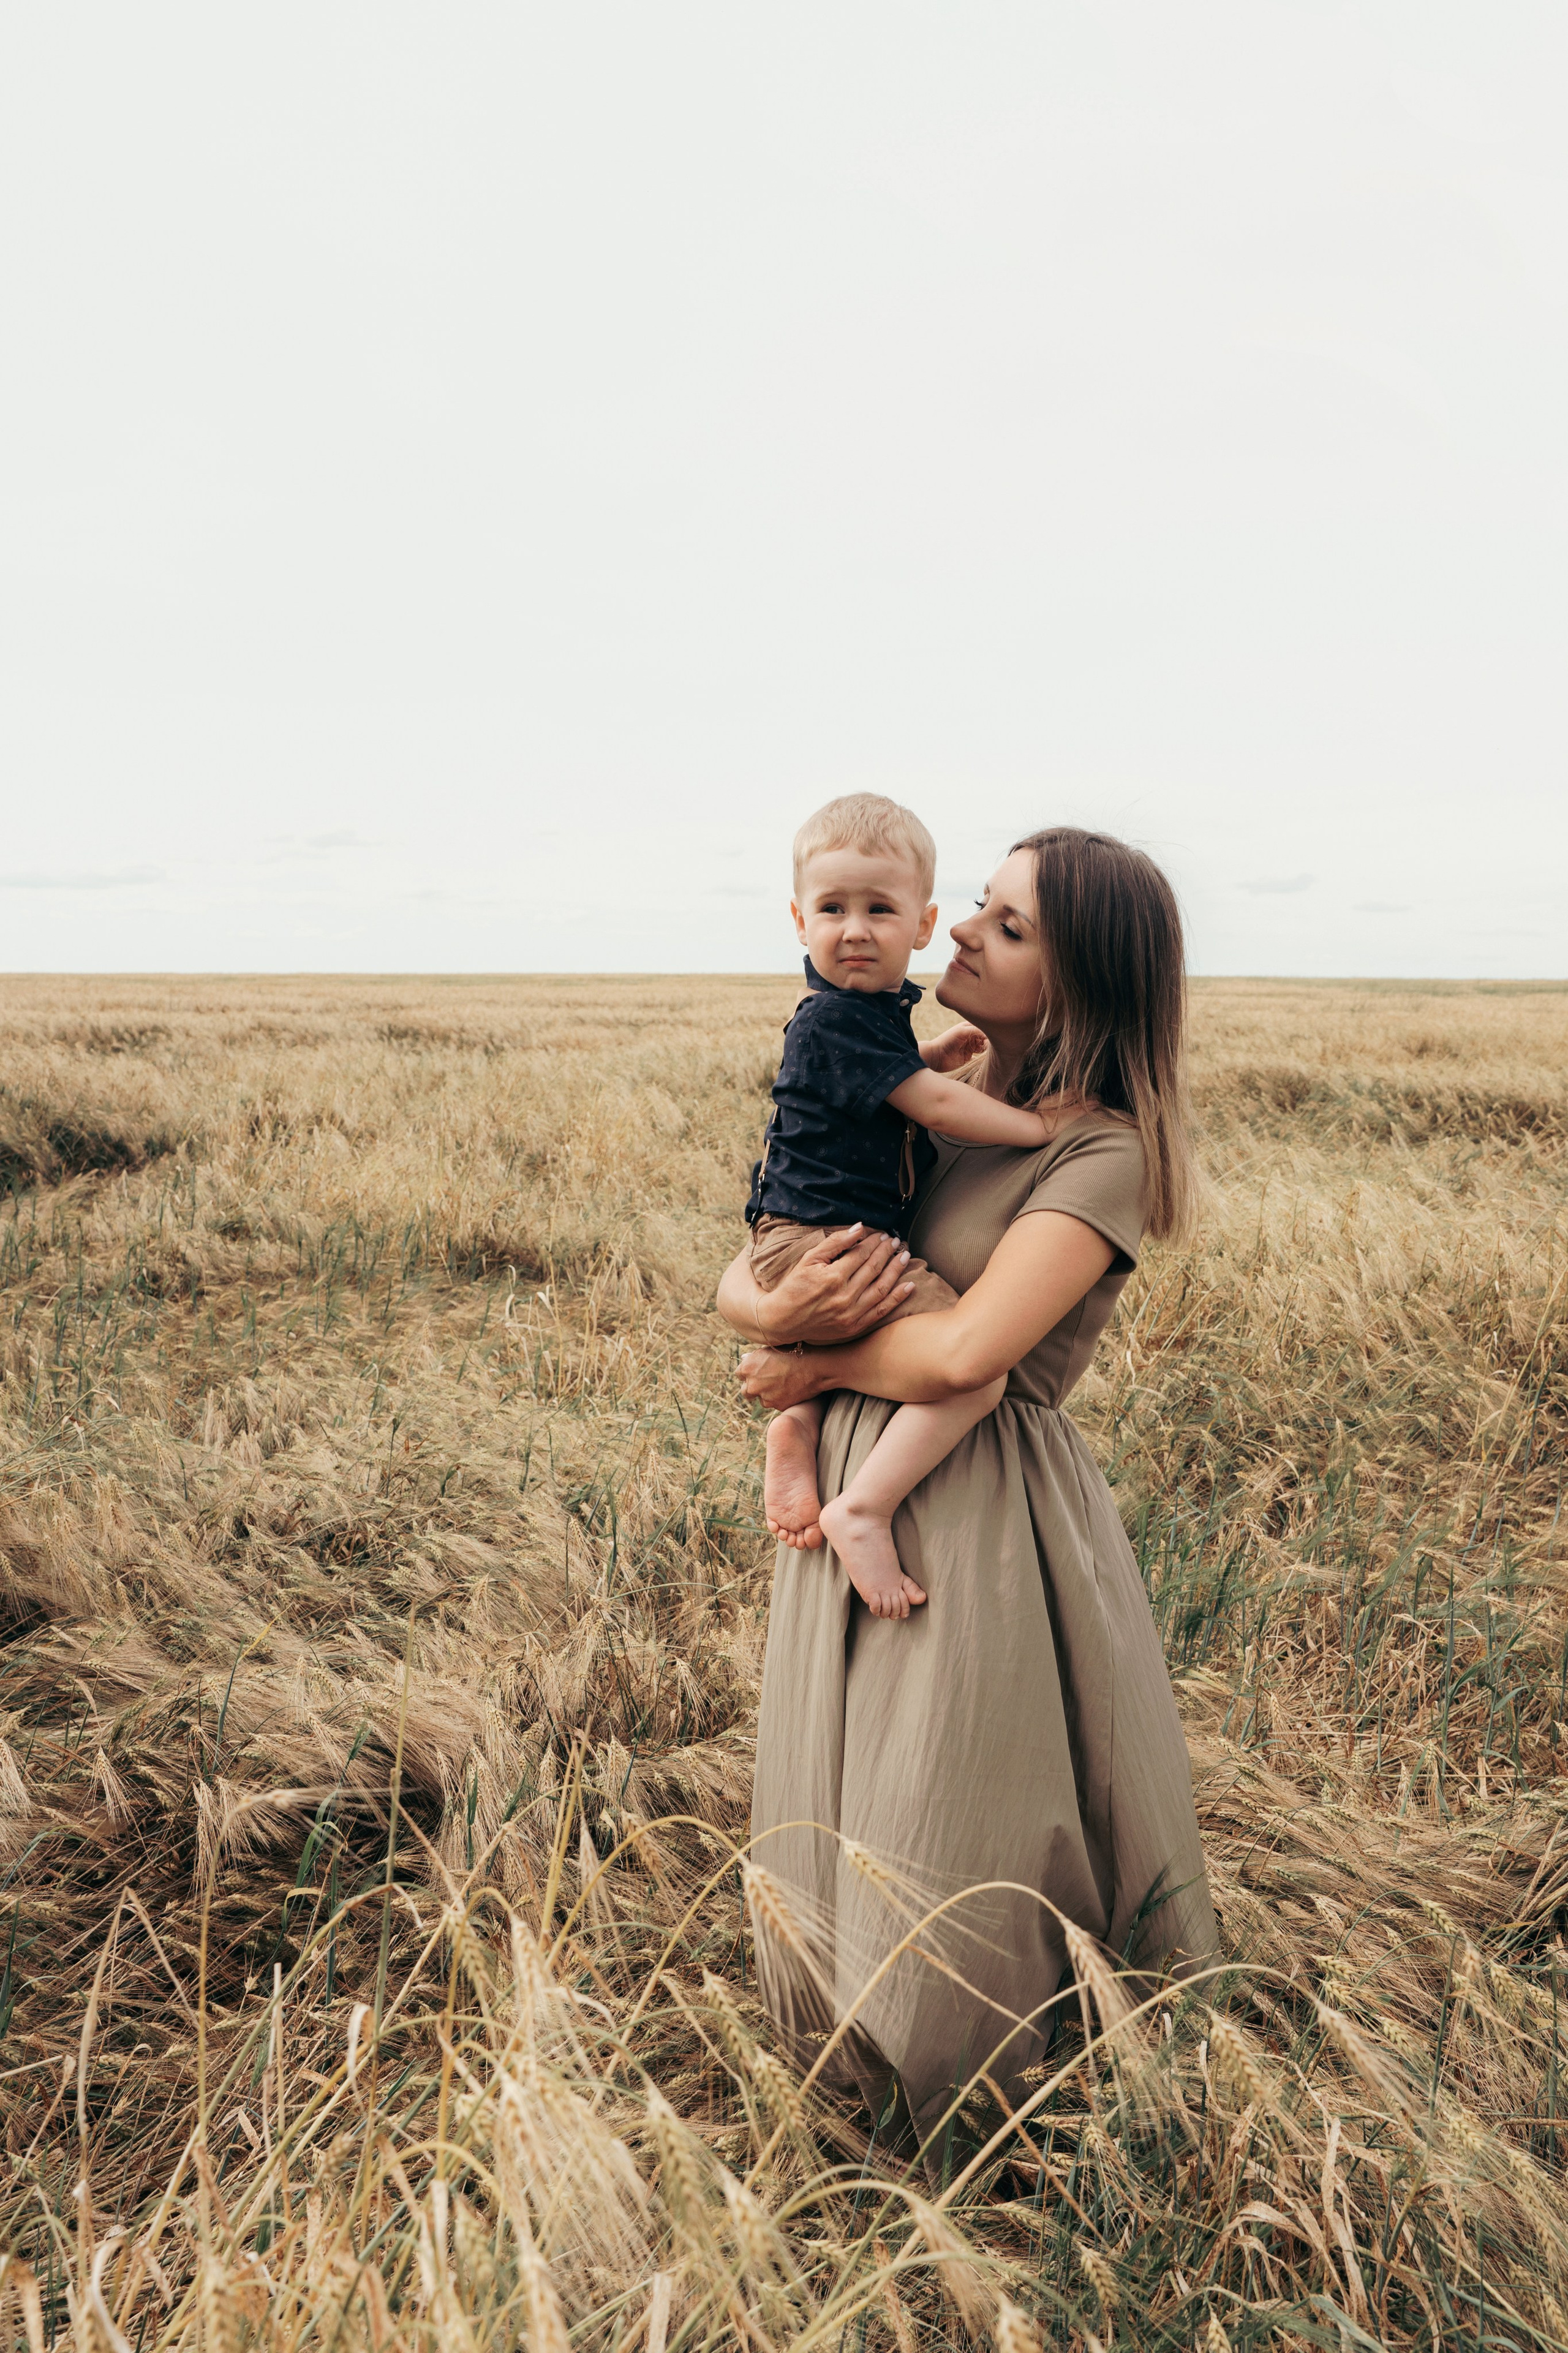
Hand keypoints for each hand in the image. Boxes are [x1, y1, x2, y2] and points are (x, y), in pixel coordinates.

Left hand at [738, 1347, 824, 1408]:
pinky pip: (775, 1404)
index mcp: (747, 1368)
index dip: (749, 1373)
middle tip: (767, 1381)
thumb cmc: (794, 1352)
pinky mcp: (777, 1406)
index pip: (739, 1374)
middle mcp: (752, 1385)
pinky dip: (780, 1399)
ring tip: (783, 1383)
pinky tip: (790, 1389)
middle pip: (745, 1391)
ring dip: (768, 1394)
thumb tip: (745, 1359)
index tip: (758, 1371)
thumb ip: (755, 1357)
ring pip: (761, 1399)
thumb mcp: (771, 1348)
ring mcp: (765, 1398)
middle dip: (753, 1387)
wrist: (815, 1367)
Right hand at [751, 1225, 915, 1344]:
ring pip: (882, 1288)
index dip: (874, 1243)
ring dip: (896, 1271)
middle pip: (874, 1269)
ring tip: (904, 1257)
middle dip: (887, 1253)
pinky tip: (909, 1285)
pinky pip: (881, 1311)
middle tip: (896, 1242)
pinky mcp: (854, 1327)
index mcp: (832, 1278)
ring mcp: (851, 1314)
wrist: (783, 1320)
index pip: (861, 1255)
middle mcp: (844, 1297)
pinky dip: (897, 1298)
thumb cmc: (795, 1286)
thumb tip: (860, 1228)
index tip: (882, 1235)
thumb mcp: (809, 1259)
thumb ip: (835, 1243)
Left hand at [920, 1022, 987, 1073]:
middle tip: (986, 1047)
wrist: (936, 1056)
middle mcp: (969, 1037)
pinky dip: (982, 1057)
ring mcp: (969, 1047)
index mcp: (968, 1028)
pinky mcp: (967, 1057)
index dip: (988, 1033)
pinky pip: (979, 1057)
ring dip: (986, 1050)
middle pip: (985, 1038)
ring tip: (983, 1052)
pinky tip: (982, 1057)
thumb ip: (976, 1030)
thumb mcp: (962, 1031)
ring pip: (983, 1047)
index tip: (989, 1039)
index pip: (983, 1029)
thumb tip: (990, 1035)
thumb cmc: (947, 1041)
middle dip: (988, 1042)